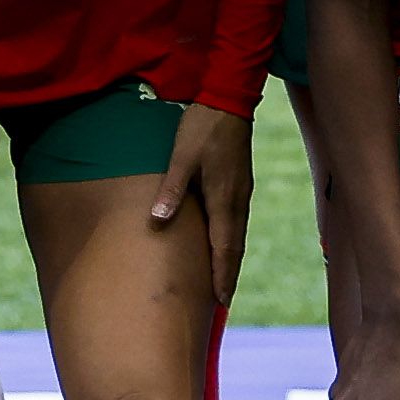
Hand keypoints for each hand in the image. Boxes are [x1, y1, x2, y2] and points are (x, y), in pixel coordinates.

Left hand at [149, 102, 255, 301]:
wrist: (228, 98)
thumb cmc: (202, 127)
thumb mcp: (181, 157)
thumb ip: (171, 190)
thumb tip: (157, 221)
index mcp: (224, 198)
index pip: (225, 247)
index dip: (222, 275)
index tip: (222, 301)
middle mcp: (237, 200)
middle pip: (235, 247)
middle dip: (229, 275)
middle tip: (224, 302)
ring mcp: (242, 191)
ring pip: (238, 235)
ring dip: (231, 260)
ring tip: (224, 281)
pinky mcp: (240, 183)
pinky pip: (236, 222)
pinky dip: (231, 241)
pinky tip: (224, 244)